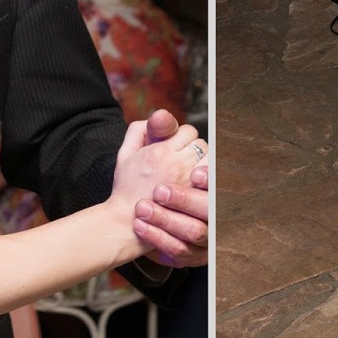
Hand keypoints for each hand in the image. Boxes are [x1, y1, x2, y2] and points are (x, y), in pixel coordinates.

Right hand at [109, 113, 202, 253]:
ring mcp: (187, 183)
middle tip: (185, 159)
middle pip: (201, 144)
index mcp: (159, 151)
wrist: (127, 221)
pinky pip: (212, 181)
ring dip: (204, 162)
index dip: (184, 136)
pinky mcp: (194, 198)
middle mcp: (176, 164)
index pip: (188, 131)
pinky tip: (200, 183)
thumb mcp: (124, 154)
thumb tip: (157, 117)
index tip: (177, 146)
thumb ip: (137, 130)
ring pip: (210, 160)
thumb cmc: (125, 187)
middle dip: (195, 149)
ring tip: (194, 171)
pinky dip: (210, 179)